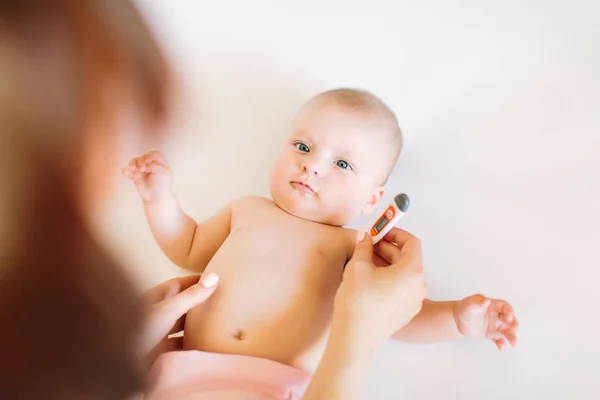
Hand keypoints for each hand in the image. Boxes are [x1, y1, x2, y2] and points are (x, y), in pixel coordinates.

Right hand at [122, 151, 172, 201]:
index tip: (148, 161)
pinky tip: (125, 172)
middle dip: (141, 161)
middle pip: (143, 157)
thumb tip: (142, 165)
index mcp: (160, 163)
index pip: (154, 154)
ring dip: (133, 164)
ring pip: (135, 162)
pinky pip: (128, 171)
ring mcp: (142, 170)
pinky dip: (126, 171)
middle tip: (142, 169)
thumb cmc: (162, 185)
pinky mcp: (135, 176)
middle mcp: (151, 165)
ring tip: (132, 169)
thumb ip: (153, 165)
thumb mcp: (162, 172)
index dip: (150, 155)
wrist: (156, 198)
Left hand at [140, 273, 218, 364]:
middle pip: (183, 304)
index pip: (180, 284)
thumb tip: (214, 277)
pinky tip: (204, 346)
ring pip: (182, 326)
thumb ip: (191, 296)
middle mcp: (156, 313)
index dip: (197, 281)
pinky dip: (191, 345)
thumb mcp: (168, 310)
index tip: (216, 278)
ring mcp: (158, 333)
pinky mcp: (160, 352)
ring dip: (196, 325)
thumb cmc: (138, 332)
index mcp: (155, 298)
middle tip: (222, 301)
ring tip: (218, 323)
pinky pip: (180, 346)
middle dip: (200, 303)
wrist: (121, 365)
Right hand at [333, 228, 426, 347]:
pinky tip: (369, 280)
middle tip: (368, 245)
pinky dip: (388, 279)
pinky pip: (400, 289)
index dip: (395, 233)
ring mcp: (413, 302)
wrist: (355, 337)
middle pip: (407, 259)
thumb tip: (365, 238)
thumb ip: (364, 247)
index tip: (381, 231)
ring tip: (365, 262)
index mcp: (412, 272)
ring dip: (387, 264)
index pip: (411, 243)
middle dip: (388, 249)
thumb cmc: (358, 303)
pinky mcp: (404, 313)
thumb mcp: (358, 266)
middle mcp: (418, 287)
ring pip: (403, 275)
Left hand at [454, 294, 518, 349]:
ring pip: (506, 331)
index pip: (505, 307)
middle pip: (509, 320)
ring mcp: (495, 326)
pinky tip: (501, 348)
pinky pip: (498, 340)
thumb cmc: (465, 307)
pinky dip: (501, 344)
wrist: (458, 319)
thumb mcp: (470, 303)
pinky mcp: (491, 335)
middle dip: (514, 324)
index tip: (509, 318)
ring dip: (511, 336)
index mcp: (493, 306)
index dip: (509, 312)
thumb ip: (478, 301)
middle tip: (514, 329)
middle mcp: (497, 316)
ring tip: (514, 343)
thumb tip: (486, 301)